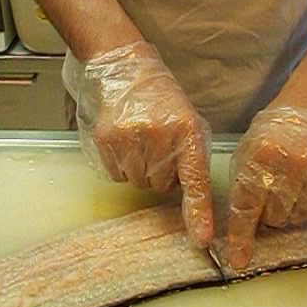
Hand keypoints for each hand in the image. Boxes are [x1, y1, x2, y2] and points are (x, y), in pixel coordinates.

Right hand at [72, 41, 213, 245]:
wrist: (124, 68)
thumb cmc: (161, 98)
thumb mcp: (189, 122)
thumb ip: (191, 158)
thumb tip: (188, 196)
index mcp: (187, 131)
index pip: (195, 179)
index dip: (199, 212)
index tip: (201, 238)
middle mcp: (159, 137)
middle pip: (162, 186)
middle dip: (162, 173)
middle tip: (158, 145)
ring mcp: (129, 139)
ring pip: (138, 183)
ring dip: (141, 169)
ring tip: (141, 140)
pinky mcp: (105, 141)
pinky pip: (117, 175)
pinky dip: (121, 165)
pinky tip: (124, 141)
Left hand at [226, 106, 306, 268]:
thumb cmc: (274, 133)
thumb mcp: (248, 152)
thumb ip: (244, 188)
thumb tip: (243, 231)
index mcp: (262, 155)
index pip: (248, 206)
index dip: (242, 237)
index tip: (239, 261)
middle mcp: (292, 163)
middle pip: (275, 218)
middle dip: (269, 213)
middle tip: (273, 192)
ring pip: (298, 219)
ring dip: (291, 212)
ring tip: (292, 186)